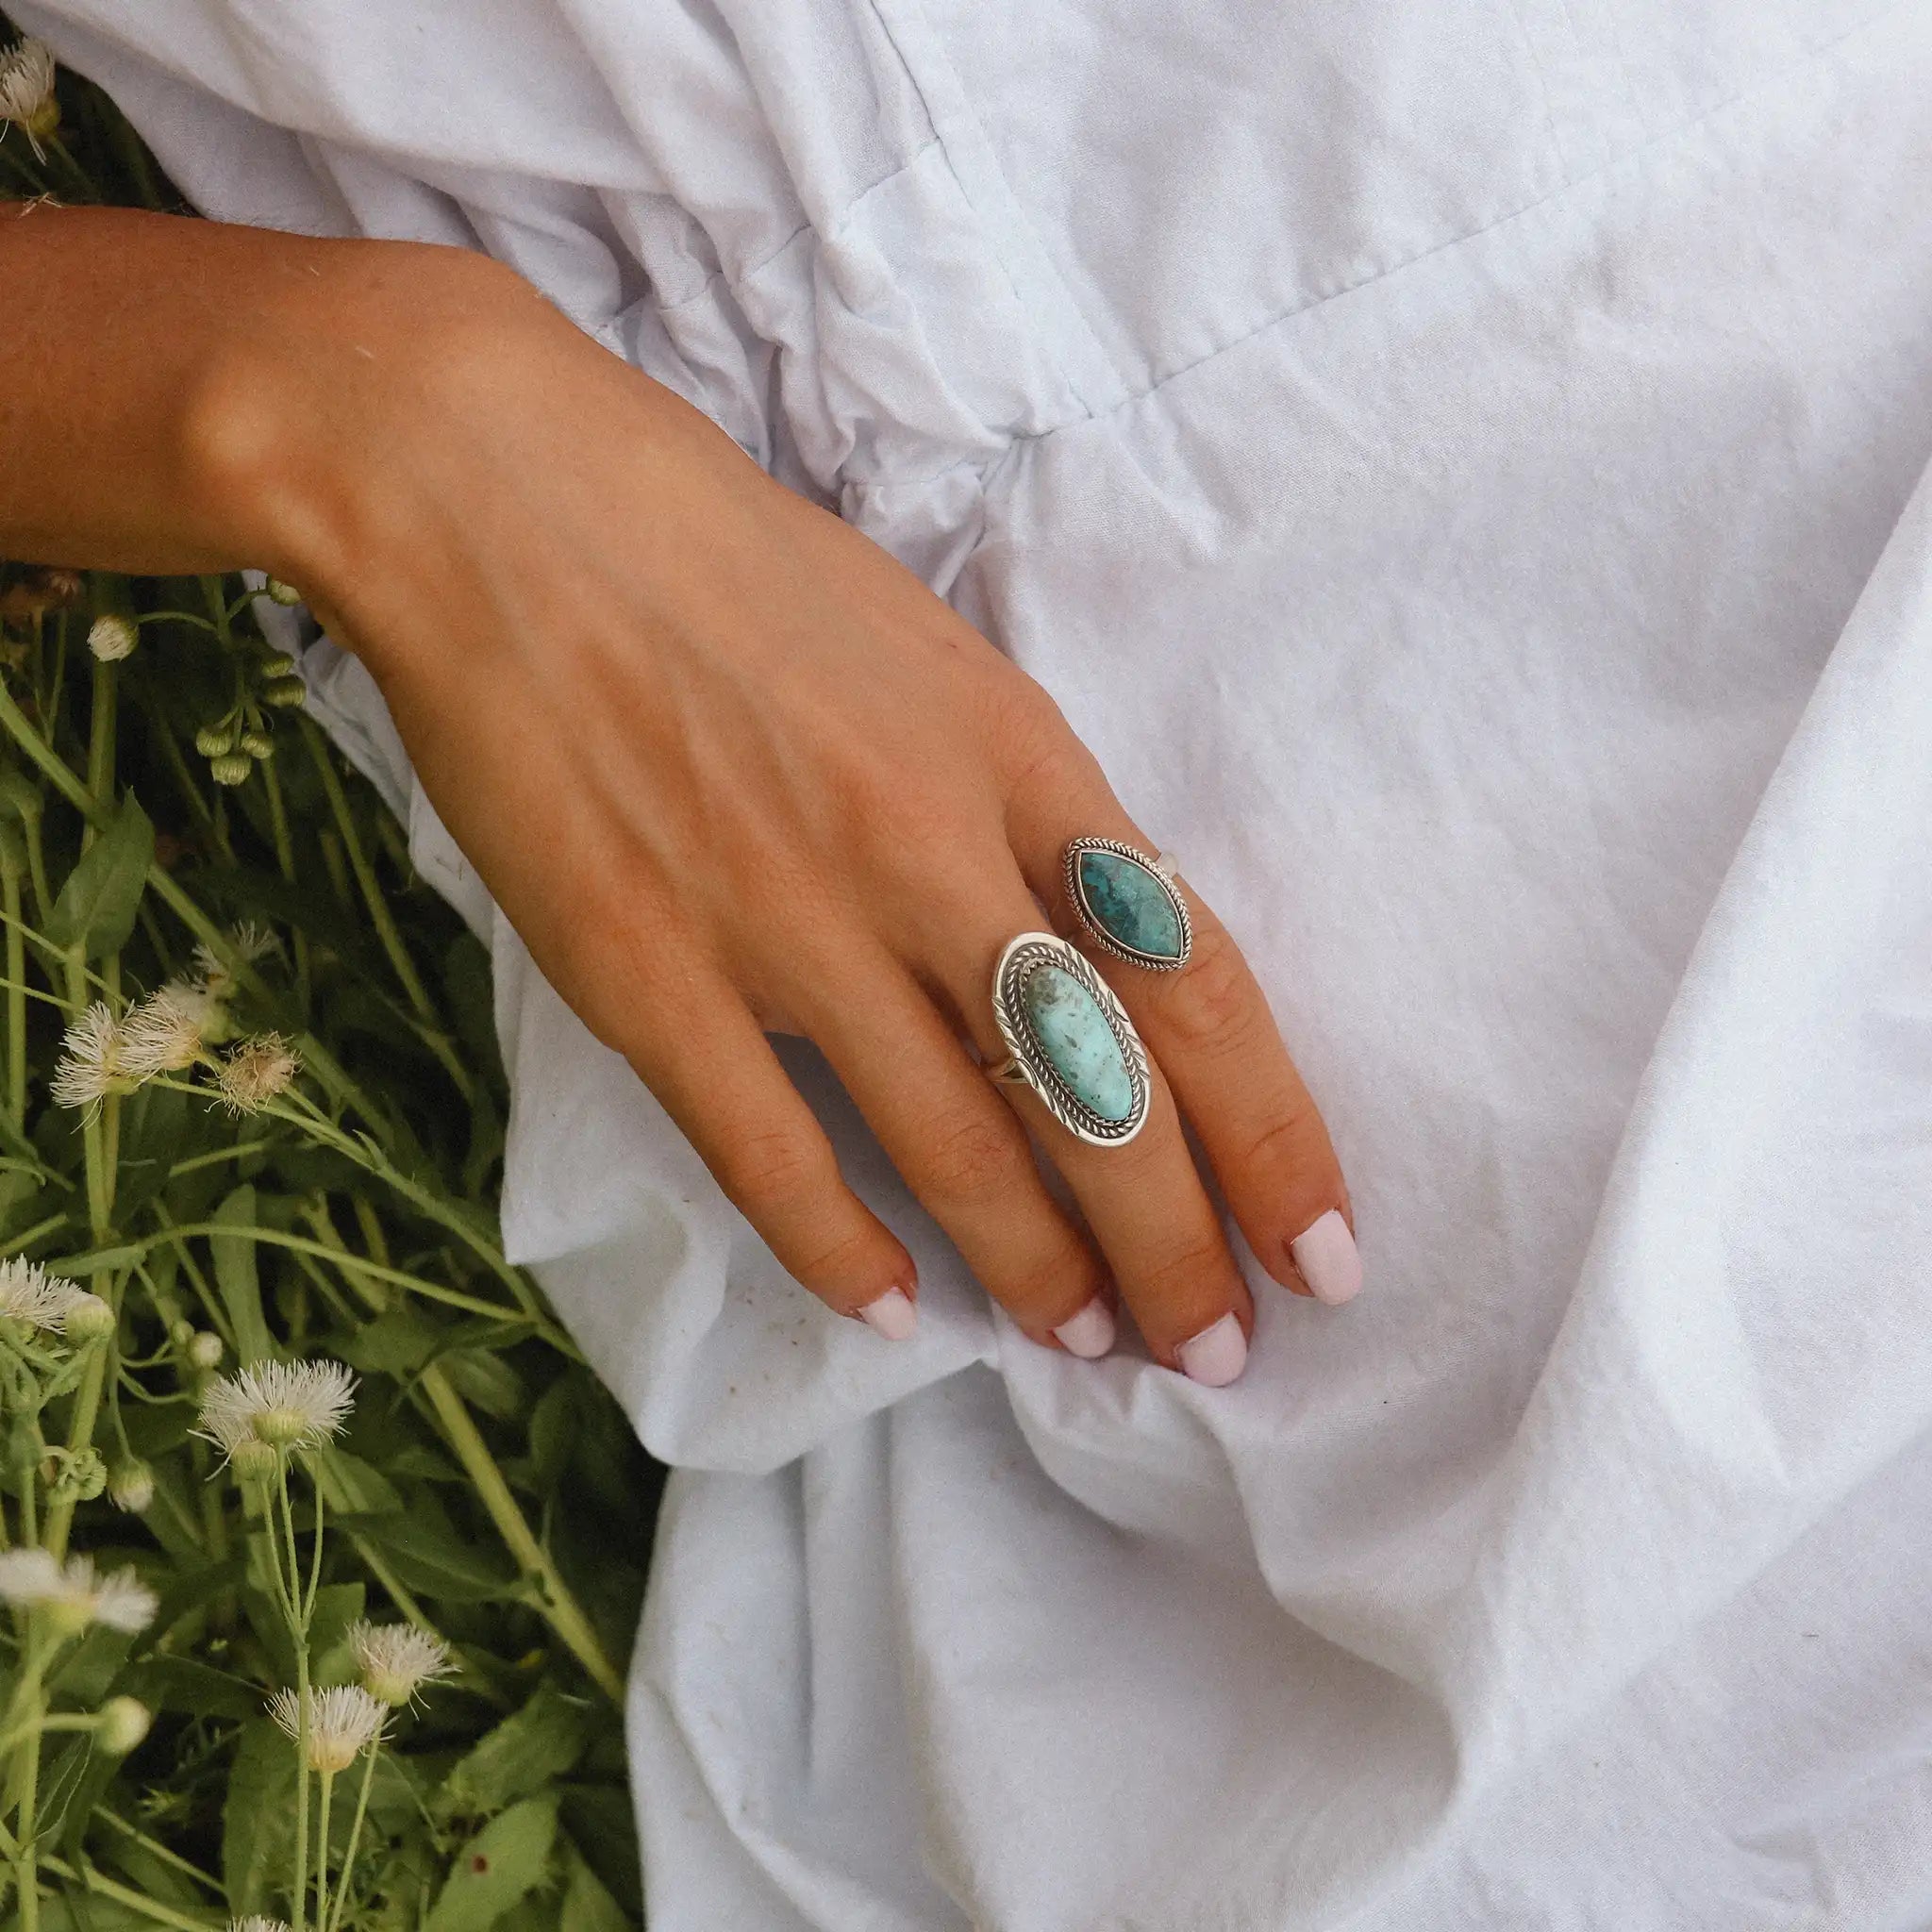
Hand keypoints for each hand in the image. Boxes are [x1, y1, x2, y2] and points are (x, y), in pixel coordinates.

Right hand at [229, 244, 1360, 1382]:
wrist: (509, 504)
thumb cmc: (736, 563)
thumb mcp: (936, 654)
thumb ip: (1025, 804)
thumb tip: (1097, 955)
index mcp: (1019, 757)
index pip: (1196, 980)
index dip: (1273, 1134)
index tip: (1319, 1244)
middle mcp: (929, 850)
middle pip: (1100, 1096)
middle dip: (1178, 1249)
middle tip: (1215, 1351)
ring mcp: (786, 921)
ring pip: (955, 1145)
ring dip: (1038, 1271)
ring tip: (1088, 1343)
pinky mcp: (650, 973)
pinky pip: (770, 1152)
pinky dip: (839, 1251)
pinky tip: (890, 1311)